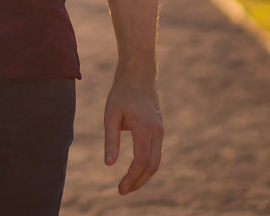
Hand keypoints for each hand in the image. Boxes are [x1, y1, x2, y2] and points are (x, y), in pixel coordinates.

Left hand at [103, 77, 162, 193]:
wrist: (138, 77)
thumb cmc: (121, 94)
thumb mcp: (110, 115)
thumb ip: (110, 140)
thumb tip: (109, 164)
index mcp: (145, 129)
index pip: (141, 161)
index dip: (131, 177)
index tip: (120, 188)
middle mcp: (157, 132)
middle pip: (152, 165)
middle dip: (138, 181)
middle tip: (122, 191)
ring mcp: (160, 131)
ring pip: (156, 161)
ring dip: (144, 175)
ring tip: (128, 185)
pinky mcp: (159, 130)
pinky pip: (155, 153)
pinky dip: (147, 165)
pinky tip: (135, 171)